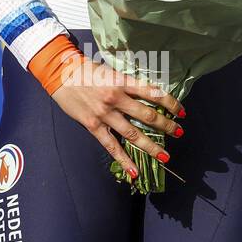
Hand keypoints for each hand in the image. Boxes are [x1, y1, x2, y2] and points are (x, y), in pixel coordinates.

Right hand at [44, 53, 185, 178]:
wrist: (60, 73)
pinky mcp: (93, 125)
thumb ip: (126, 83)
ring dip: (152, 146)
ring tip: (165, 156)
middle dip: (166, 126)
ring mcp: (104, 114)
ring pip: (134, 134)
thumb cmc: (85, 70)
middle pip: (147, 115)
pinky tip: (135, 172)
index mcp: (121, 82)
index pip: (153, 93)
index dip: (170, 103)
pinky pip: (112, 146)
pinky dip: (124, 160)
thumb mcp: (110, 71)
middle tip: (179, 133)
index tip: (181, 112)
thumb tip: (147, 94)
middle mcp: (115, 98)